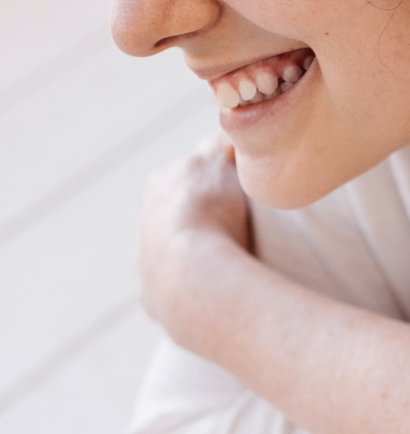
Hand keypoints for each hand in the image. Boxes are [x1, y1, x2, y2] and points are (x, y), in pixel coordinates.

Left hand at [137, 134, 251, 330]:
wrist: (193, 274)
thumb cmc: (213, 212)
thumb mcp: (224, 161)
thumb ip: (224, 143)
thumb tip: (230, 136)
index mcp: (161, 182)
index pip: (189, 172)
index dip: (215, 178)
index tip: (239, 189)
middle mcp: (146, 220)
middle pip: (177, 212)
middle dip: (203, 217)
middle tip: (237, 226)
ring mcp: (146, 261)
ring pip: (173, 252)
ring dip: (196, 254)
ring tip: (230, 260)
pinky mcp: (153, 297)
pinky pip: (176, 288)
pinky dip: (193, 286)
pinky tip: (216, 288)